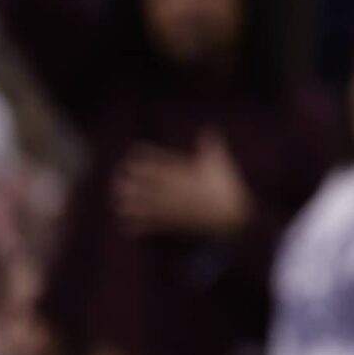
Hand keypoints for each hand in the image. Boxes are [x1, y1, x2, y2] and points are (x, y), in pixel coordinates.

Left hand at [112, 129, 252, 236]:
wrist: (235, 217)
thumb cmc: (227, 187)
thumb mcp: (220, 163)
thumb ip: (211, 146)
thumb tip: (210, 128)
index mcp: (184, 176)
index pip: (158, 166)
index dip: (142, 163)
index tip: (130, 159)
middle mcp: (175, 192)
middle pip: (148, 187)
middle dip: (132, 184)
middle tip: (118, 182)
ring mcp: (174, 209)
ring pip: (148, 206)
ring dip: (131, 205)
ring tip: (119, 203)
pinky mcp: (176, 224)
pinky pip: (154, 226)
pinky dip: (140, 227)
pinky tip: (127, 226)